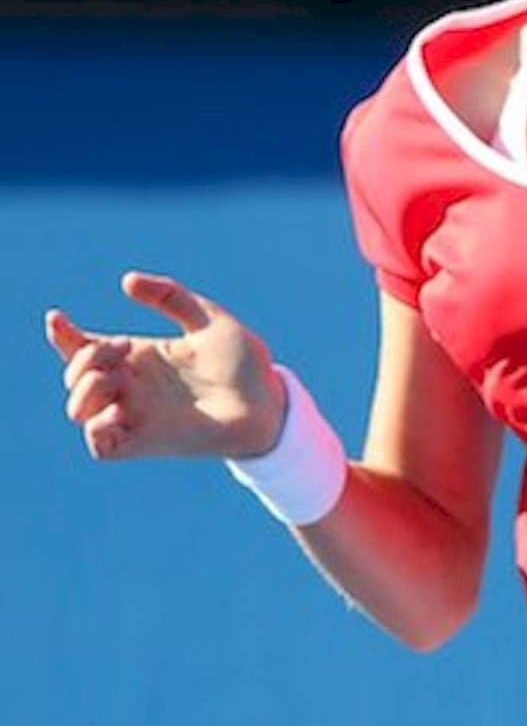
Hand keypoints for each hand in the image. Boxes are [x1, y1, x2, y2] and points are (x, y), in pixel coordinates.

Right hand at [45, 272, 286, 461]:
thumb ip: (170, 296)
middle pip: (75, 376)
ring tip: (118, 373)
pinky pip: (100, 445)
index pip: (85, 349)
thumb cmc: (244, 363)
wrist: (270, 401)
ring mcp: (136, 416)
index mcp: (141, 358)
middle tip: (124, 347)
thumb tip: (126, 280)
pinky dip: (97, 426)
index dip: (63, 336)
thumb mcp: (208, 319)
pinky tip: (118, 407)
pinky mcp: (146, 443)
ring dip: (85, 387)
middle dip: (84, 357)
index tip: (57, 317)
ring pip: (78, 410)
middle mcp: (132, 387)